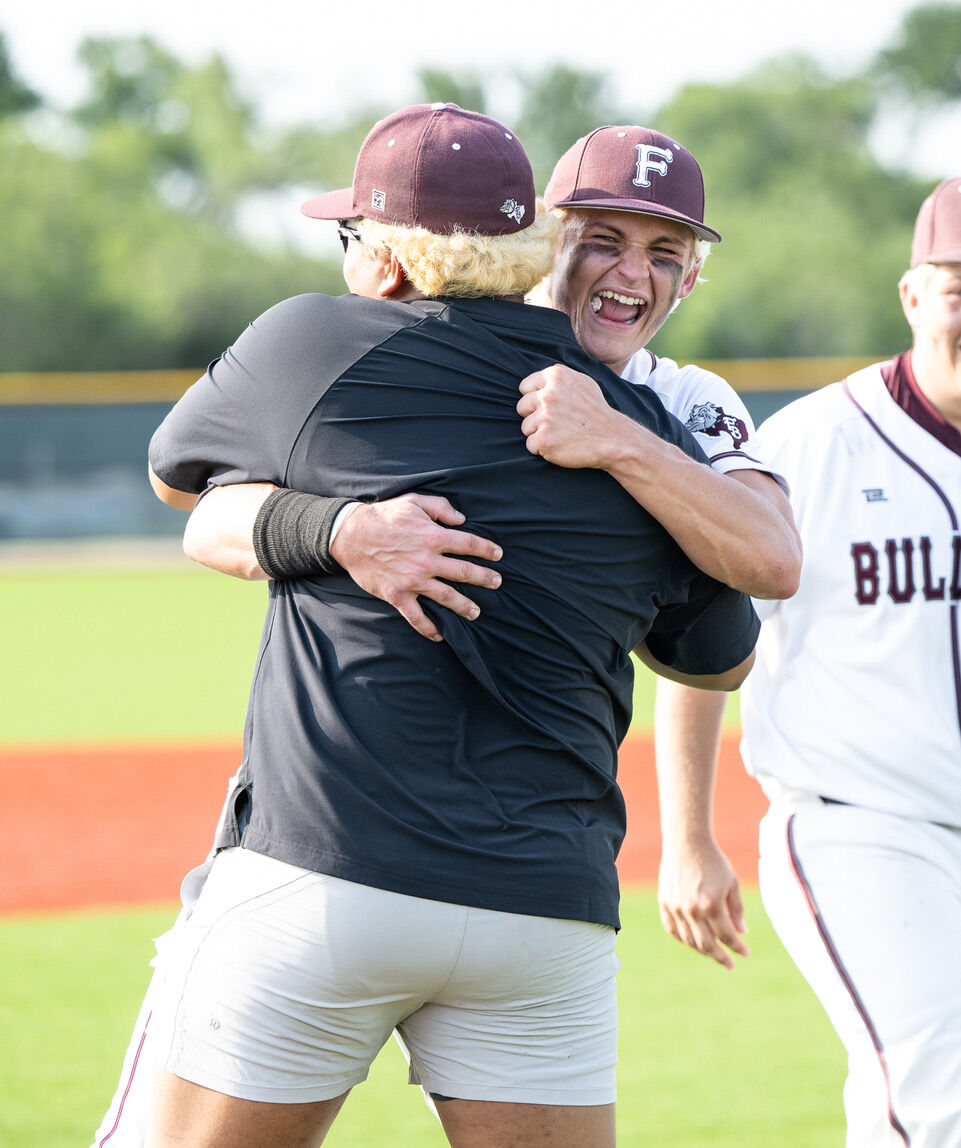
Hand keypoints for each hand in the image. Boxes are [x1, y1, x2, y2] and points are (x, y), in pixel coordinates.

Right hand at [331, 493, 502, 641]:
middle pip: (464, 572)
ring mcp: (413, 581)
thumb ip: (440, 508)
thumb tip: (461, 519)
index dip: (487, 550)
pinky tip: (439, 635)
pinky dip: (428, 628)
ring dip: (464, 606)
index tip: (498, 555)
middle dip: (484, 578)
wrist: (350, 535)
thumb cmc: (384, 516)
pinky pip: (416, 616)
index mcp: (433, 536)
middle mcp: (427, 561)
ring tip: (476, 612)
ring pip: (446, 597)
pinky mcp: (397, 595)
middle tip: (497, 583)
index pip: (469, 544)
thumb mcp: (414, 502)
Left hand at [517, 363, 629, 469]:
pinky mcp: (544, 439)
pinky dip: (543, 449)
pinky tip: (560, 446)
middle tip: (556, 424)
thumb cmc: (597, 412)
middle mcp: (548, 394)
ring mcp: (545, 417)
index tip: (548, 408)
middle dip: (534, 416)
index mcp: (556, 376)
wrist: (613, 439)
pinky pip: (531, 445)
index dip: (534, 399)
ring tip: (561, 434)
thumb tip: (538, 381)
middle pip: (522, 407)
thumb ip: (559, 379)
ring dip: (539, 434)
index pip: (525, 387)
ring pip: (526, 427)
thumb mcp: (582, 383)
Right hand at [657, 839, 749, 969]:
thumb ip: (736, 910)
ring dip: (703, 950)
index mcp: (712, 904)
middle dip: (721, 957)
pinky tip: (693, 941)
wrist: (686, 842)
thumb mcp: (731, 883)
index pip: (727, 936)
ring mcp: (675, 907)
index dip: (737, 947)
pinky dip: (683, 939)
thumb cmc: (713, 861)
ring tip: (713, 952)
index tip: (745, 953)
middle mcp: (692, 909)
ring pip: (689, 940)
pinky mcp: (664, 902)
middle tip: (730, 964)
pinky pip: (672, 929)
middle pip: (707, 945)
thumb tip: (742, 933)